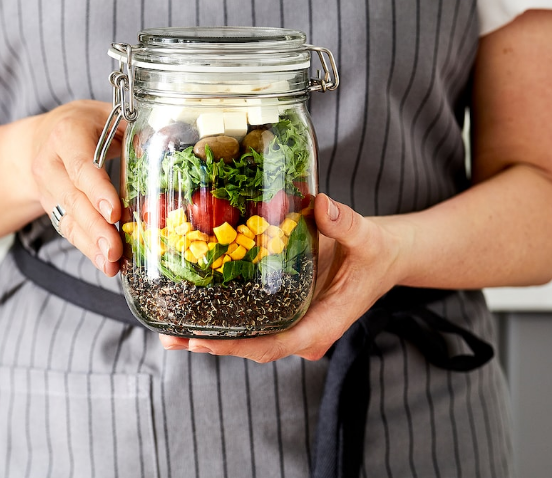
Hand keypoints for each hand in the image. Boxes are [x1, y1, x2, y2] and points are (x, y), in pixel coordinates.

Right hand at [28, 100, 124, 275]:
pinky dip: (88, 248)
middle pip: (73, 199)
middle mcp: (51, 163)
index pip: (81, 166)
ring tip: (112, 264)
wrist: (43, 138)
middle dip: (96, 227)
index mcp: (67, 135)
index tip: (114, 213)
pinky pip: (69, 230)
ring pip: (68, 219)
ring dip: (91, 244)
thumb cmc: (86, 125)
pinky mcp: (52, 208)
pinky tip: (105, 263)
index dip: (97, 191)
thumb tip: (169, 141)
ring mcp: (48, 189)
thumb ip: (135, 130)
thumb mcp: (109, 117)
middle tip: (116, 250)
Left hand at [159, 194, 407, 361]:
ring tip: (167, 333)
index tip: (206, 342)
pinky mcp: (284, 310)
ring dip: (210, 336)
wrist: (383, 256)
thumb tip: (323, 204)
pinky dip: (222, 318)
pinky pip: (251, 320)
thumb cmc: (376, 251)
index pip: (276, 344)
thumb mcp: (367, 236)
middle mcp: (304, 330)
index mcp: (324, 322)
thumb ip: (345, 223)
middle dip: (213, 344)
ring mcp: (293, 323)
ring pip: (248, 338)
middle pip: (254, 347)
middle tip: (172, 338)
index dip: (240, 345)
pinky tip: (189, 311)